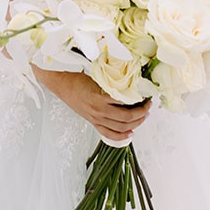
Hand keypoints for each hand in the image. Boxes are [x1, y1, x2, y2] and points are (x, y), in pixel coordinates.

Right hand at [33, 67, 150, 141]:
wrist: (61, 82)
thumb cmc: (77, 74)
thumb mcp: (97, 74)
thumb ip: (112, 79)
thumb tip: (130, 78)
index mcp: (100, 96)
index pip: (125, 103)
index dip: (139, 101)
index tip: (147, 96)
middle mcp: (98, 110)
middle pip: (126, 117)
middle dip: (141, 113)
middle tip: (149, 106)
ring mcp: (95, 117)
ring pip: (120, 127)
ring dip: (135, 124)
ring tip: (143, 117)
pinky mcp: (92, 121)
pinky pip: (108, 133)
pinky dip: (120, 136)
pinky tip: (130, 133)